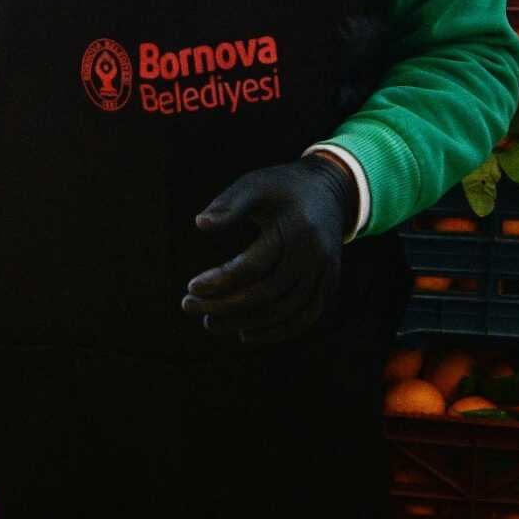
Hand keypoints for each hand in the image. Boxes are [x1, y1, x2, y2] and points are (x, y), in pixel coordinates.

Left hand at [181, 155, 357, 344]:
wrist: (329, 190)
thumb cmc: (281, 187)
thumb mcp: (254, 185)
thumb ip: (229, 205)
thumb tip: (200, 224)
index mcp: (295, 230)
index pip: (253, 266)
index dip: (220, 280)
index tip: (191, 287)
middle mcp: (314, 256)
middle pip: (266, 294)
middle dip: (225, 306)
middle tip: (189, 307)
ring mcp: (325, 273)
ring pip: (285, 312)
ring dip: (246, 323)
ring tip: (210, 323)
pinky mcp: (328, 285)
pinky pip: (305, 317)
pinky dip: (276, 330)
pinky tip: (245, 333)